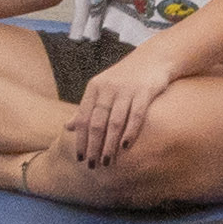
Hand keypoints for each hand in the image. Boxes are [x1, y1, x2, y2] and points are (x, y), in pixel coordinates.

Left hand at [61, 37, 177, 164]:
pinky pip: (136, 114)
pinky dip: (130, 131)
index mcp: (94, 87)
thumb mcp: (102, 88)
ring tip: (107, 162)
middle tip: (92, 166)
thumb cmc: (125, 77)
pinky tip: (126, 147)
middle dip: (93, 146)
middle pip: (97, 123)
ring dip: (110, 144)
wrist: (154, 57)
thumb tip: (68, 127)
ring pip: (114, 122)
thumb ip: (87, 108)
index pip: (83, 118)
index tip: (79, 158)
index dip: (80, 139)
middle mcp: (108, 88)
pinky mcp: (145, 91)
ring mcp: (126, 89)